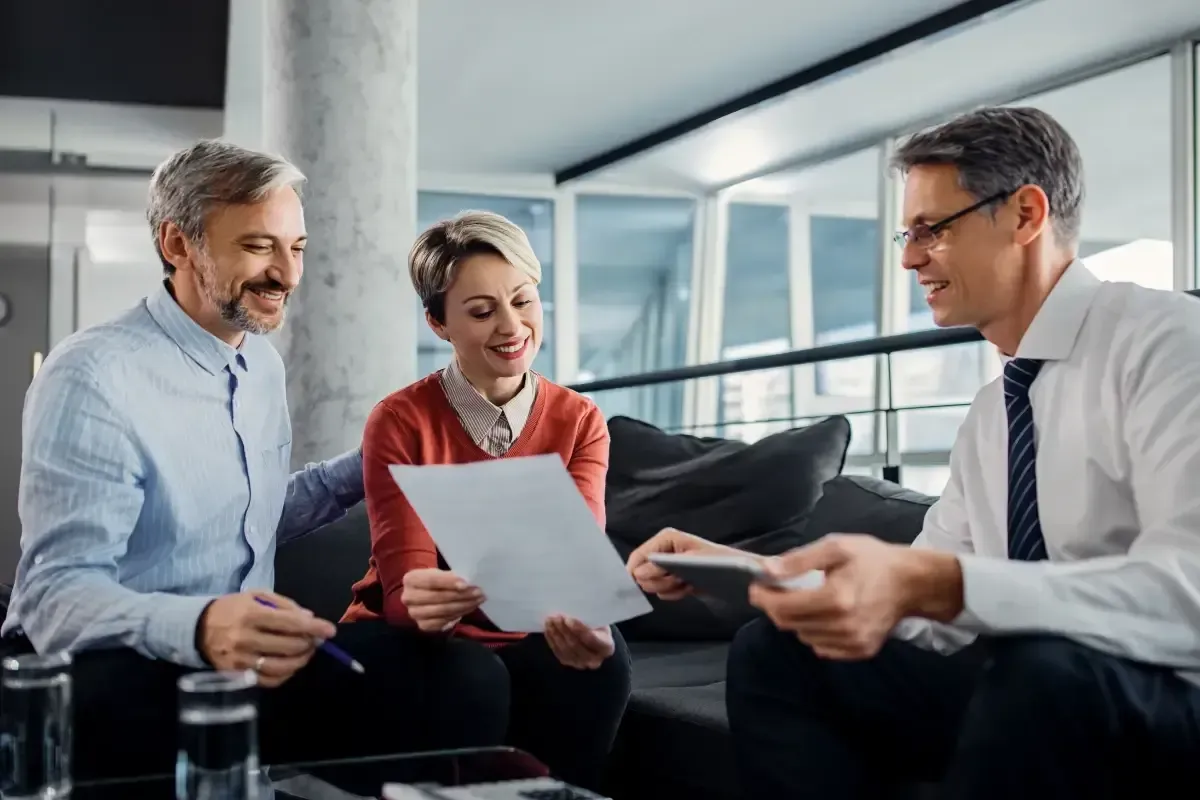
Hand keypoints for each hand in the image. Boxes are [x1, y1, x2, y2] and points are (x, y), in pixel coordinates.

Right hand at [198, 591, 335, 687]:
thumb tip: (309, 617)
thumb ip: (284, 605)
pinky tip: (290, 665)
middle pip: (288, 646)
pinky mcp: (235, 675)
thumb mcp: (256, 596)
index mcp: (251, 614)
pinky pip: (268, 681)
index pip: (290, 622)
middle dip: (309, 643)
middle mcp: (245, 638)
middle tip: (315, 640)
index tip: (330, 630)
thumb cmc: (232, 608)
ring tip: (306, 652)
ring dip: (300, 660)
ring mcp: (239, 660)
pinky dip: (285, 675)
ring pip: (280, 667)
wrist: (198, 628)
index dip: (314, 627)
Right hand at [401, 568, 484, 632]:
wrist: (424, 594)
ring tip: (478, 600)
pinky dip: (458, 614)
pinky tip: (469, 608)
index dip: (449, 582)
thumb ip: (451, 577)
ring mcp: (414, 614)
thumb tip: (469, 581)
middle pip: (438, 597)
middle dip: (461, 595)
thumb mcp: (440, 573)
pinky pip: (444, 621)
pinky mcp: (423, 626)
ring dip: (464, 606)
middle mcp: (408, 598)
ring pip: (442, 611)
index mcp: (411, 579)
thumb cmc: (435, 581)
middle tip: (479, 592)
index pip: (431, 581)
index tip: (466, 584)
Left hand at [544, 616, 614, 669]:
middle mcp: (595, 660)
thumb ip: (591, 618)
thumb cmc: (597, 626)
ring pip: (565, 649)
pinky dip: (552, 640)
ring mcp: (581, 664)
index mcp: (606, 647)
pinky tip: (548, 629)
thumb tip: (576, 607)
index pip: (592, 639)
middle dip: (564, 630)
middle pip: (576, 645)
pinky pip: (558, 652)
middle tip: (556, 617)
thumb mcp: (600, 620)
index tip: (568, 619)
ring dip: (556, 634)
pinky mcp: (568, 662)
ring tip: (550, 620)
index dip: (579, 629)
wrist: (594, 638)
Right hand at [626, 527, 746, 599]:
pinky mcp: (674, 578)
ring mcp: (668, 565)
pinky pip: (662, 592)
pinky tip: (689, 588)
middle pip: (641, 573)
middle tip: (678, 579)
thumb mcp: (690, 561)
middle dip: (659, 581)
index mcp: (665, 539)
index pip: (638, 557)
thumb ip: (662, 566)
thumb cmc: (719, 562)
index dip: (639, 572)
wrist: (740, 576)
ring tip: (686, 583)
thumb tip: (638, 574)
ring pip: (651, 584)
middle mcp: (663, 550)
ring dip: (668, 588)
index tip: (651, 582)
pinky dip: (674, 594)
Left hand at [748, 534, 962, 660]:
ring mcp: (852, 642)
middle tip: (777, 590)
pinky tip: (824, 615)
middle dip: (776, 607)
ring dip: (796, 620)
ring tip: (806, 600)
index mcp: (835, 599)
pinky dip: (815, 633)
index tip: (757, 588)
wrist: (912, 582)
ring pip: (804, 637)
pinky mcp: (860, 652)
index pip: (783, 608)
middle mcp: (842, 626)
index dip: (764, 598)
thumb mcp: (835, 548)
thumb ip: (799, 561)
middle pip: (790, 624)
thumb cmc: (872, 560)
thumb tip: (767, 571)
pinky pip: (822, 648)